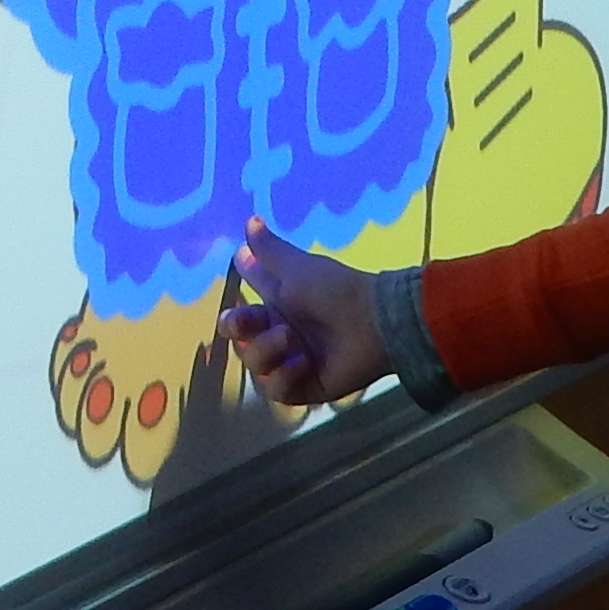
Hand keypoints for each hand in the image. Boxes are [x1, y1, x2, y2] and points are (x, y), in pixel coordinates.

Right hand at [221, 222, 386, 411]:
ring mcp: (291, 364)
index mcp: (278, 308)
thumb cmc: (335, 290)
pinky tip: (303, 362)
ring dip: (268, 350)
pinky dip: (285, 376)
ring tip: (292, 339)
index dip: (235, 309)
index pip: (244, 311)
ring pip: (255, 365)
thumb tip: (251, 219)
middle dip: (241, 329)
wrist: (373, 322)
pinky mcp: (304, 387)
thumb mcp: (296, 267)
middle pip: (241, 342)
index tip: (239, 300)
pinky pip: (277, 390)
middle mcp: (280, 337)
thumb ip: (269, 249)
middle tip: (251, 321)